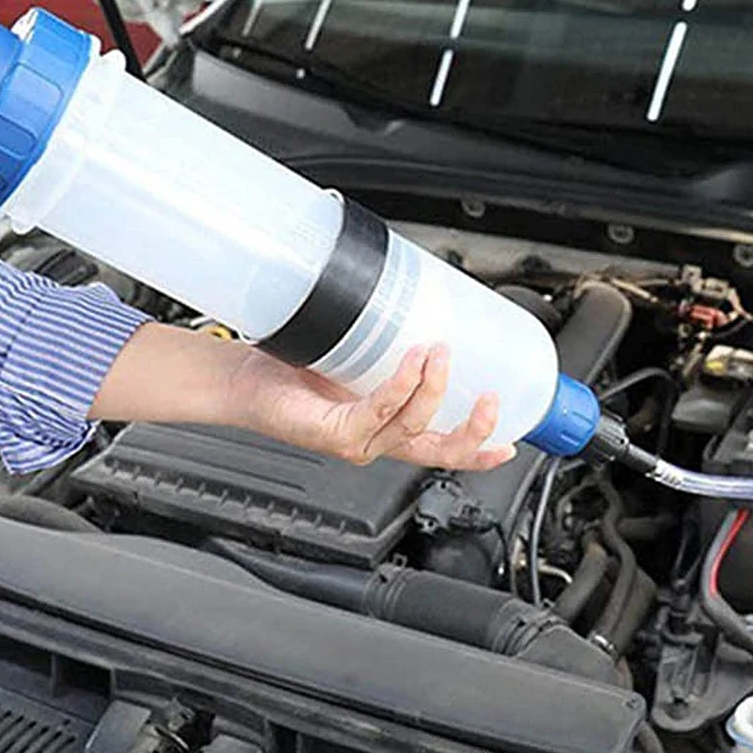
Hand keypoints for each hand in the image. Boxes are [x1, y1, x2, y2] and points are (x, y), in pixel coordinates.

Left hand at [229, 342, 516, 470]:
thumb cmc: (291, 367)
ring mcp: (356, 440)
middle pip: (440, 450)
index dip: (478, 450)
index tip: (510, 445)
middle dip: (474, 430)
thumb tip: (422, 302)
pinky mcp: (334, 433)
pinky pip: (378, 411)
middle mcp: (374, 439)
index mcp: (385, 425)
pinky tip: (412, 360)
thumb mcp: (354, 355)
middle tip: (492, 399)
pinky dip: (400, 386)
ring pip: (413, 427)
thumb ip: (389, 344)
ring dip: (433, 389)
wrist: (242, 378)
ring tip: (438, 351)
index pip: (440, 446)